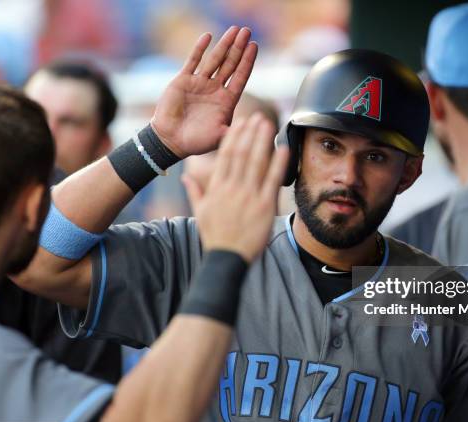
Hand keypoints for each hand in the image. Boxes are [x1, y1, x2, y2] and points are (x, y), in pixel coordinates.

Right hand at [151, 26, 256, 158]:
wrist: (171, 140)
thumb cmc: (196, 142)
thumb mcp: (220, 138)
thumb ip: (236, 132)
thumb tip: (256, 126)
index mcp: (226, 101)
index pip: (240, 77)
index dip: (247, 62)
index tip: (255, 46)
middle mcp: (215, 89)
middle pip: (230, 64)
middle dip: (239, 48)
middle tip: (247, 31)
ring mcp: (200, 83)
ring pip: (215, 59)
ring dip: (224, 45)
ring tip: (234, 29)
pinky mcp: (184, 80)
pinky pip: (193, 61)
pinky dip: (200, 49)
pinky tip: (208, 36)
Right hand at [182, 114, 288, 262]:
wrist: (227, 258)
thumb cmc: (215, 237)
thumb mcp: (200, 213)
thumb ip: (195, 192)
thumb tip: (185, 176)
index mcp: (217, 188)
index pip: (225, 156)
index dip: (234, 137)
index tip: (241, 124)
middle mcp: (232, 189)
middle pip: (241, 155)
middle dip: (249, 133)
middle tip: (257, 117)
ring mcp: (248, 197)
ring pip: (256, 163)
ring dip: (262, 142)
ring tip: (268, 125)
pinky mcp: (264, 207)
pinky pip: (271, 181)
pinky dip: (277, 164)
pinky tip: (282, 148)